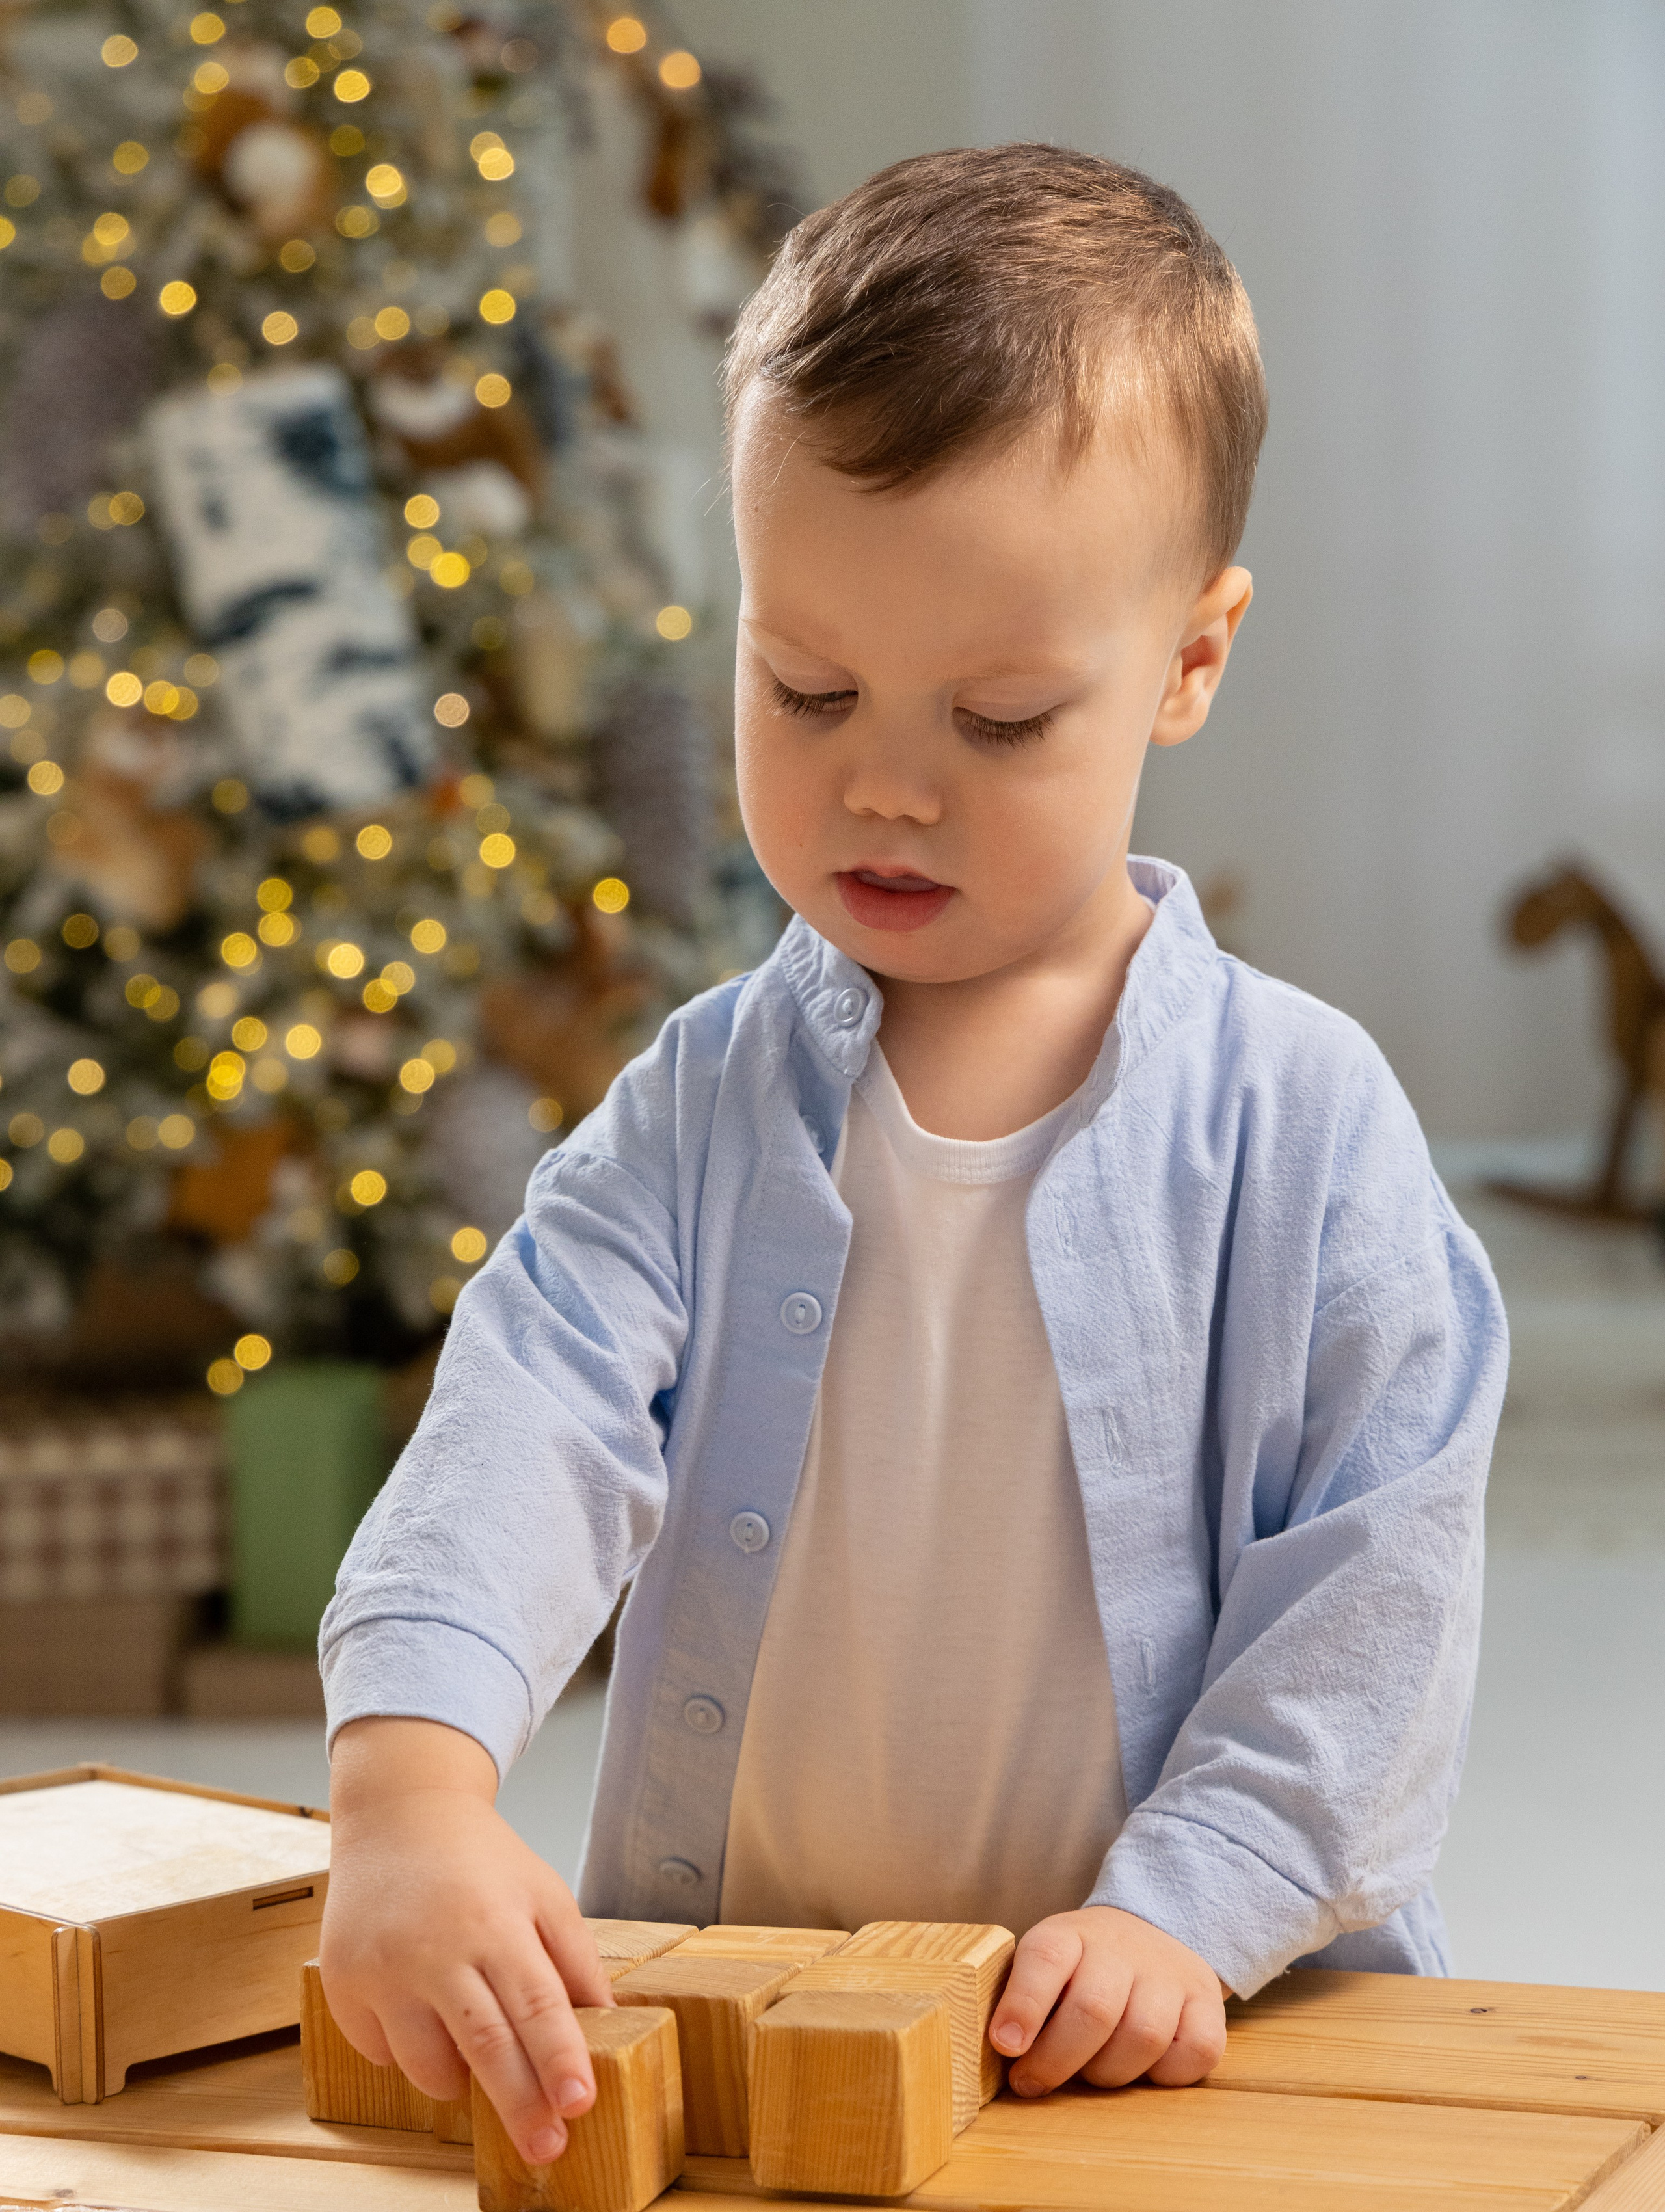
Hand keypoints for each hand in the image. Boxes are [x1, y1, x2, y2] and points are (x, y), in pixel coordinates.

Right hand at [321, 1717, 612, 2165]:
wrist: (397, 1816)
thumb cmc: (481, 1860)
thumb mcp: (543, 1891)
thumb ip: (576, 1959)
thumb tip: (607, 2026)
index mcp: (494, 1921)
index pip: (534, 2002)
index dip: (558, 2057)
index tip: (579, 2102)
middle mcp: (435, 1949)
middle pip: (484, 2045)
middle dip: (520, 2105)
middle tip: (547, 2149)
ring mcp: (382, 1970)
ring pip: (428, 2065)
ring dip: (461, 2079)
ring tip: (479, 2054)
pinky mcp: (345, 1986)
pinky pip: (384, 2052)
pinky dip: (411, 2051)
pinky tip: (423, 2010)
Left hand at [988, 1906, 1228, 2091]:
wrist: (1151, 1934)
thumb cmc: (1083, 1968)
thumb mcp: (1046, 1966)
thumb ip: (1022, 2000)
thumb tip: (1001, 2052)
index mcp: (1072, 1935)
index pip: (1046, 1957)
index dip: (1024, 2004)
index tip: (1005, 2045)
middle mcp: (1122, 1949)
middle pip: (1094, 2009)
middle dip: (1057, 2060)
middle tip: (1031, 2082)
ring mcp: (1169, 1974)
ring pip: (1143, 2036)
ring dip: (1108, 2072)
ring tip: (1090, 2073)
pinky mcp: (1208, 2003)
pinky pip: (1195, 2052)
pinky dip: (1165, 2075)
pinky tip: (1143, 2069)